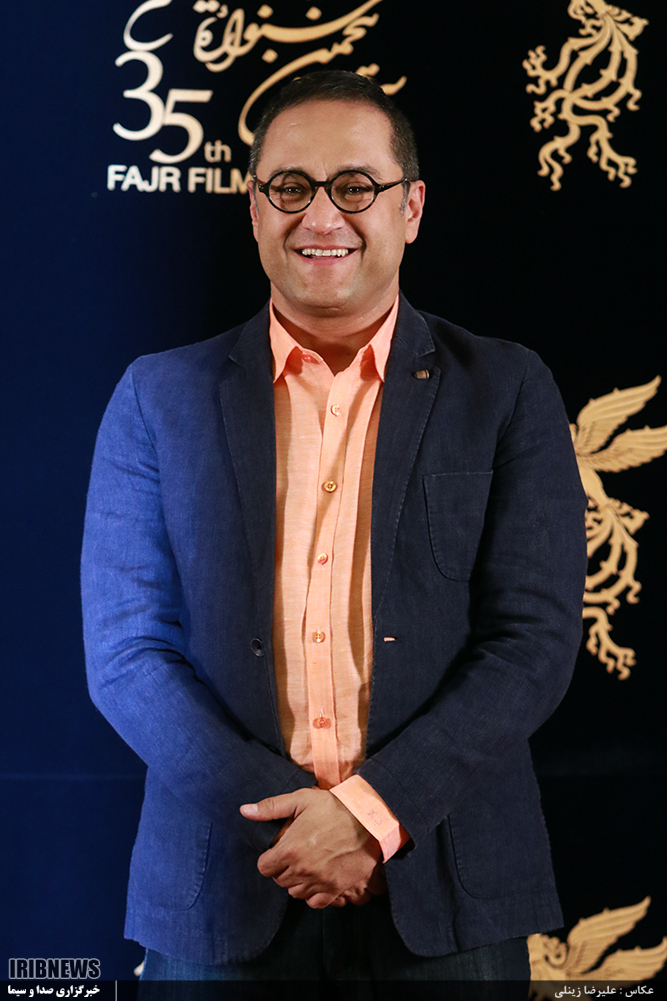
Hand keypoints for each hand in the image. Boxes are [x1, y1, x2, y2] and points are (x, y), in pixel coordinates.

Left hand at [240, 787, 381, 907]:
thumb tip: (244, 811)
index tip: (278, 851)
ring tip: (306, 864)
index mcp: (290, 849)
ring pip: (295, 892)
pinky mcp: (335, 889)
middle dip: (282, 868)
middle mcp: (302, 870)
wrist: (370, 820)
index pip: (264, 868)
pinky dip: (312, 894)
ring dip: (297, 881)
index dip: (269, 859)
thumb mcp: (302, 799)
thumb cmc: (335, 807)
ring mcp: (319, 882)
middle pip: (279, 880)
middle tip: (294, 854)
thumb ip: (271, 807)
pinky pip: (314, 902)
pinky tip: (317, 879)